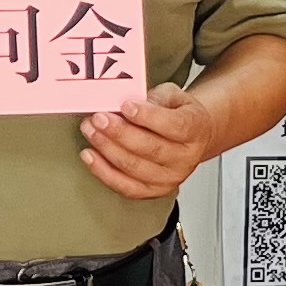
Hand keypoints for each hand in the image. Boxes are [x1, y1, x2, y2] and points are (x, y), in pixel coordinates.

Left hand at [80, 82, 218, 201]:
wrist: (192, 136)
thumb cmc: (179, 114)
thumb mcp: (173, 95)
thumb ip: (154, 98)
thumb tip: (126, 101)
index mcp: (195, 130)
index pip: (174, 125)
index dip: (148, 117)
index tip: (126, 106)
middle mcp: (186, 158)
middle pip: (151, 148)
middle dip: (120, 132)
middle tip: (99, 118)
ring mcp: (170, 177)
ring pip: (135, 167)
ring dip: (107, 149)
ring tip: (91, 131)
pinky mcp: (153, 190)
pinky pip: (126, 186)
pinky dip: (104, 172)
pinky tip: (90, 155)